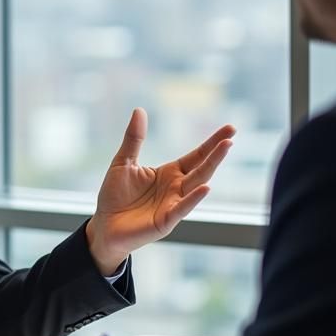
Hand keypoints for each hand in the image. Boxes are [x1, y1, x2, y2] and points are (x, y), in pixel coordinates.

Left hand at [85, 110, 234, 272]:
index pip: (196, 156)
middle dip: (216, 152)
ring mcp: (173, 204)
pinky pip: (182, 208)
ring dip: (210, 167)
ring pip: (196, 184)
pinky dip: (193, 199)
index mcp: (169, 173)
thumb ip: (134, 138)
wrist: (104, 225)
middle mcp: (176, 188)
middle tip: (231, 136)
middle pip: (201, 168)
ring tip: (224, 149)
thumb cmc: (115, 195)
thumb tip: (139, 110)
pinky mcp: (166, 221)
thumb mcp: (123, 162)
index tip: (230, 129)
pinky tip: (205, 188)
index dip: (211, 143)